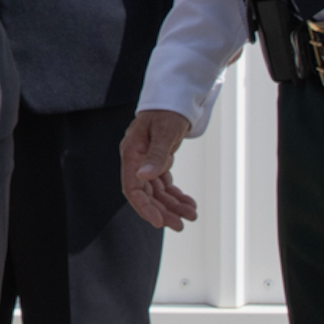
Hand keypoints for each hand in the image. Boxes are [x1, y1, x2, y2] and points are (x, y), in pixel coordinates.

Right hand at [119, 110, 199, 231]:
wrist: (173, 99)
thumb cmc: (167, 110)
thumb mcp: (165, 131)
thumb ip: (156, 155)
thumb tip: (145, 175)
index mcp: (132, 154)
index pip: (133, 188)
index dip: (144, 207)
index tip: (158, 222)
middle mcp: (137, 161)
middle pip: (146, 195)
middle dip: (162, 211)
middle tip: (179, 224)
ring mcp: (147, 163)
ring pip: (157, 193)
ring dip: (173, 206)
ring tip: (190, 215)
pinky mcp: (158, 163)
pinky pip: (165, 185)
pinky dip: (176, 196)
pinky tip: (188, 203)